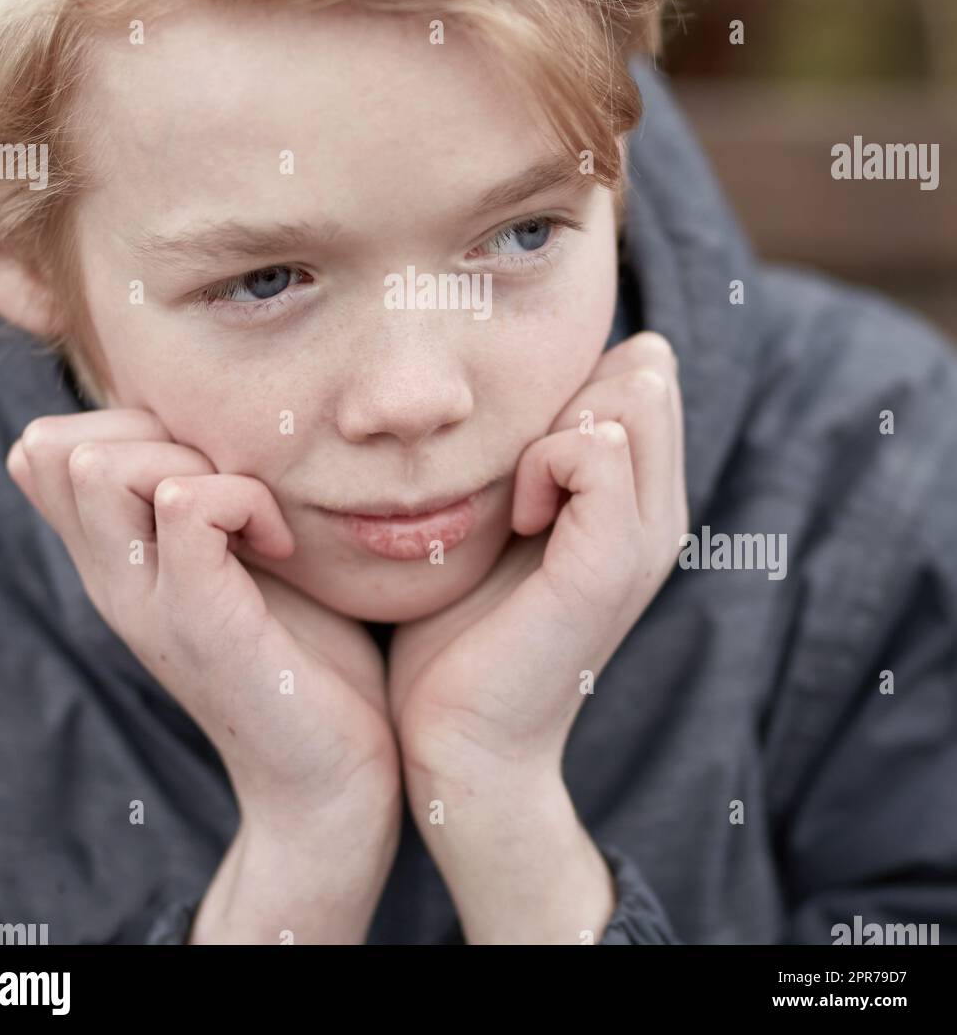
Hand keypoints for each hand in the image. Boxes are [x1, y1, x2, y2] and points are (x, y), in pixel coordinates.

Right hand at [6, 409, 401, 839]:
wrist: (329, 780)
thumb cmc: (304, 659)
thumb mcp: (242, 563)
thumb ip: (211, 504)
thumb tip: (228, 424)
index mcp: (114, 560)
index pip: (48, 448)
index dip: (126, 422)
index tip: (206, 468)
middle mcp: (109, 578)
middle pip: (60, 444)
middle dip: (157, 429)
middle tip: (231, 485)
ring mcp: (143, 601)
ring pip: (101, 464)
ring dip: (195, 460)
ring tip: (253, 515)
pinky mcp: (196, 621)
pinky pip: (184, 504)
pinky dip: (243, 497)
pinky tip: (278, 544)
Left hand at [387, 331, 687, 797]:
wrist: (458, 746)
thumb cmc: (457, 633)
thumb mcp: (497, 520)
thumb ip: (524, 455)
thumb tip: (516, 385)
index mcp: (639, 503)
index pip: (645, 370)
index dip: (577, 378)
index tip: (522, 445)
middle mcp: (660, 515)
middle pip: (648, 371)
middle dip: (571, 388)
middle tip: (520, 465)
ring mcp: (646, 540)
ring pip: (634, 393)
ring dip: (557, 421)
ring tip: (519, 494)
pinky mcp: (611, 565)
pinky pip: (599, 449)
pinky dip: (545, 459)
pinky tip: (518, 516)